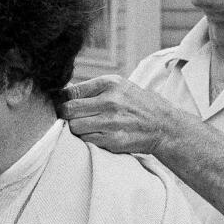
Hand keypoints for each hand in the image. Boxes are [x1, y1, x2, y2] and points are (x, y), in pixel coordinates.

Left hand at [57, 75, 180, 154]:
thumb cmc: (135, 104)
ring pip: (74, 127)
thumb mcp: (118, 86)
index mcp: (109, 84)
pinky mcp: (114, 140)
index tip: (62, 105)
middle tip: (71, 118)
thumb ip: (92, 89)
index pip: (71, 92)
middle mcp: (110, 101)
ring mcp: (112, 122)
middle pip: (68, 110)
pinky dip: (87, 139)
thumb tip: (61, 94)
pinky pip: (86, 140)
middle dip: (66, 115)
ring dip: (76, 129)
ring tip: (86, 127)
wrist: (162, 124)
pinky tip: (96, 135)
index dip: (62, 100)